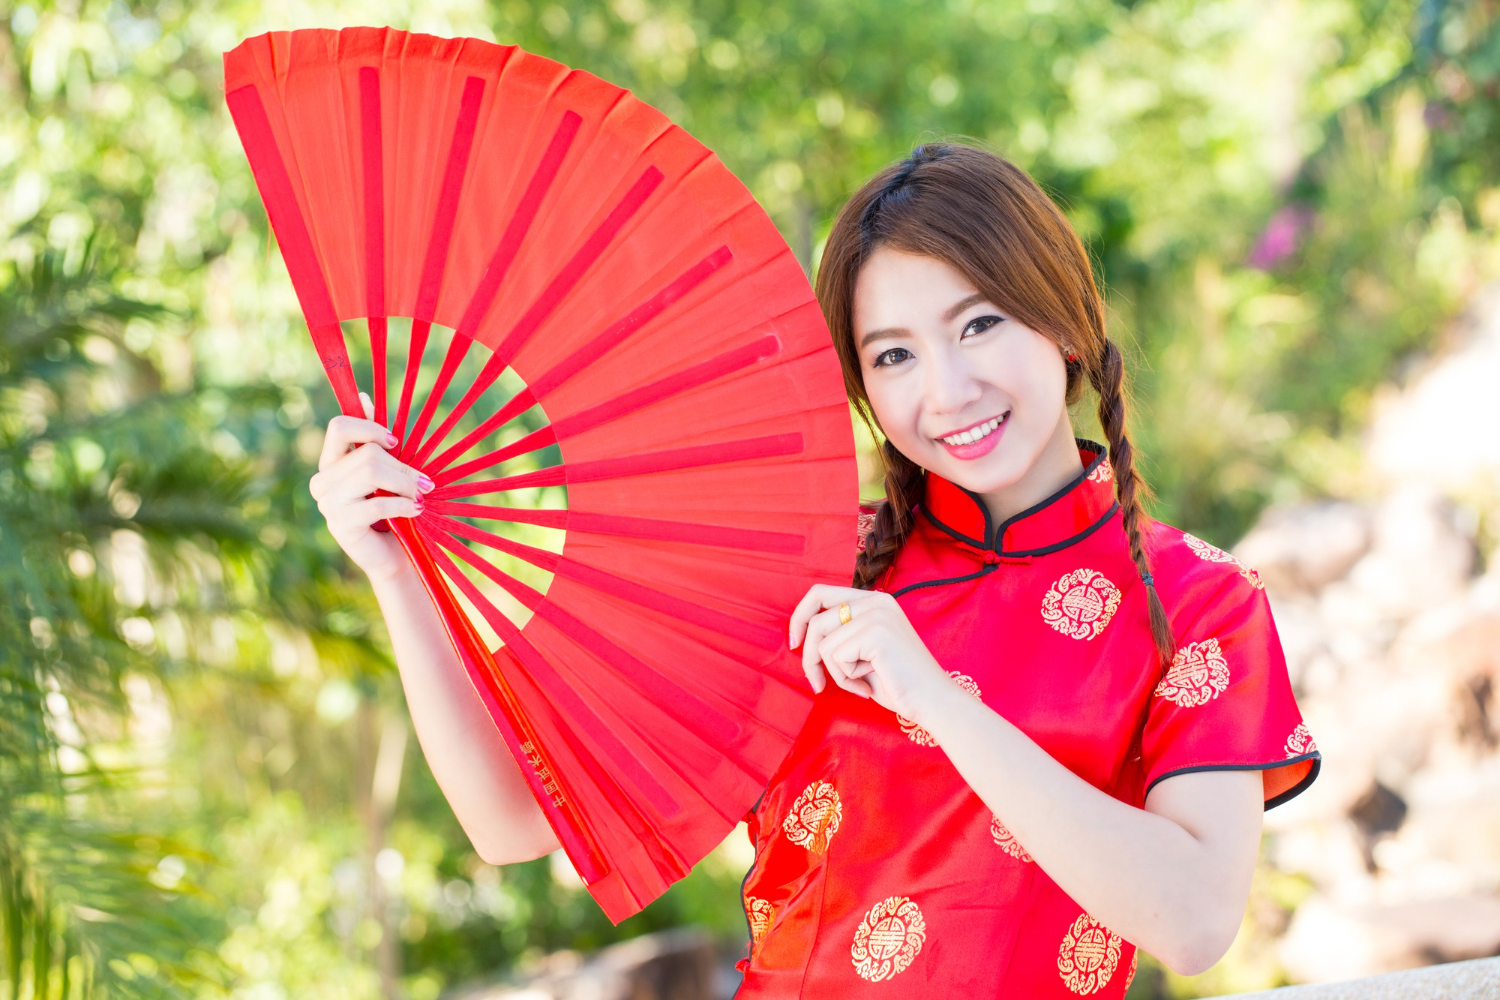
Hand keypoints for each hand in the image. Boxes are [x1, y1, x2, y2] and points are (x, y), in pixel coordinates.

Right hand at [308, 391, 432, 581]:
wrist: (392, 555)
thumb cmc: (392, 509)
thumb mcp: (386, 472)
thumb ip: (375, 440)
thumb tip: (363, 396)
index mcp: (330, 463)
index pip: (339, 427)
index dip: (370, 428)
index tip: (396, 443)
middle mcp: (322, 481)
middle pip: (367, 453)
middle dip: (403, 467)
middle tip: (425, 482)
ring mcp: (327, 504)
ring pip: (372, 473)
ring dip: (406, 485)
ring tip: (421, 496)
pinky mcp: (341, 525)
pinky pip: (378, 503)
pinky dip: (404, 505)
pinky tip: (416, 510)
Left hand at [788, 584, 952, 724]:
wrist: (932, 701)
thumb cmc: (897, 682)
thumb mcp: (863, 651)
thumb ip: (840, 635)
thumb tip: (800, 637)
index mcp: (873, 600)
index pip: (820, 593)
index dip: (799, 617)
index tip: (793, 643)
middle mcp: (875, 600)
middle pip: (816, 621)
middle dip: (809, 657)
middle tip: (817, 683)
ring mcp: (876, 614)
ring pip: (823, 644)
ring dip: (835, 673)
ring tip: (859, 683)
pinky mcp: (875, 632)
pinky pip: (835, 657)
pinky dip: (846, 679)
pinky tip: (868, 685)